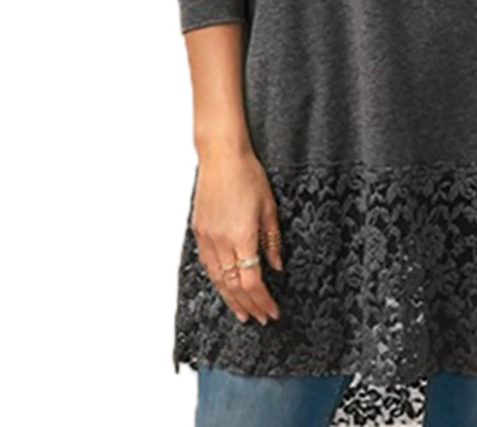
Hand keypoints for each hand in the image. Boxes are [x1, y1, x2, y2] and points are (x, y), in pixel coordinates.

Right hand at [191, 150, 283, 324]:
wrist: (221, 156)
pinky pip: (207, 264)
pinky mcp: (199, 231)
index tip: (272, 311)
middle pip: (234, 285)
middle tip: (260, 319)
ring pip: (218, 279)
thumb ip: (272, 240)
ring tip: (242, 313)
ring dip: (231, 299)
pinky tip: (224, 287)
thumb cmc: (248, 175)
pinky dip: (217, 281)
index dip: (262, 300)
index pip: (252, 281)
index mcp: (242, 236)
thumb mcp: (269, 207)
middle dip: (249, 305)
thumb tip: (277, 266)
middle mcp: (222, 241)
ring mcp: (207, 237)